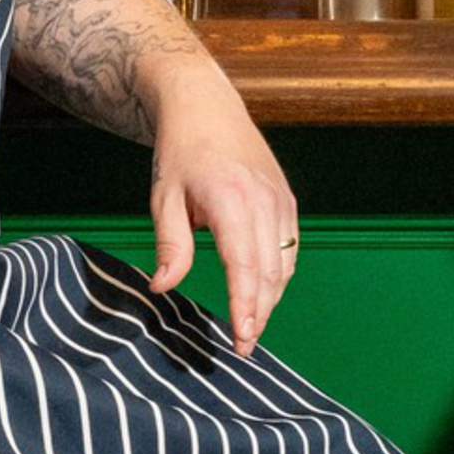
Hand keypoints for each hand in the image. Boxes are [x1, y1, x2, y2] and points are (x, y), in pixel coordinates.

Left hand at [147, 81, 302, 351]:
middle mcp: (264, 200)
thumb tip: (163, 287)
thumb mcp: (164, 197)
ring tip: (252, 326)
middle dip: (259, 313)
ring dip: (271, 297)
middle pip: (270, 272)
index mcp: (232, 200)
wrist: (205, 106)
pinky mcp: (285, 198)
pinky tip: (264, 292)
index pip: (245, 266)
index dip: (245, 307)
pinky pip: (290, 246)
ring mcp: (280, 199)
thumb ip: (171, 244)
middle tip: (244, 347)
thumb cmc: (180, 152)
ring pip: (285, 262)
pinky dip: (280, 274)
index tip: (241, 338)